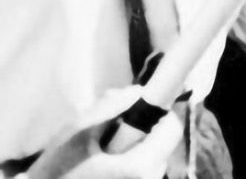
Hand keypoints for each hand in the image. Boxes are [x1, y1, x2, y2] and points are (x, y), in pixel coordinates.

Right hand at [27, 88, 183, 178]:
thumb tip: (137, 91)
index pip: (172, 129)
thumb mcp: (77, 133)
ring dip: (135, 147)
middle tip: (113, 127)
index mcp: (139, 167)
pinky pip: (141, 173)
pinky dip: (129, 163)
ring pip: (152, 159)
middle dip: (143, 130)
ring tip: (104, 148)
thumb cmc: (56, 170)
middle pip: (162, 145)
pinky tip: (104, 164)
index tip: (140, 106)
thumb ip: (109, 108)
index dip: (159, 112)